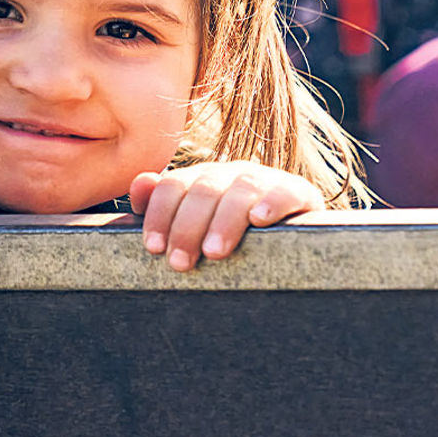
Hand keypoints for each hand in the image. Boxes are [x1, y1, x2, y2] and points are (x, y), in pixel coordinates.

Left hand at [129, 161, 324, 271]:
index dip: (160, 215)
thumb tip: (140, 184)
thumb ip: (163, 206)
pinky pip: (284, 191)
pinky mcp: (297, 192)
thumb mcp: (195, 225)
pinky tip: (260, 220)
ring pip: (240, 190)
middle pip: (204, 190)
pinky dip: (271, 203)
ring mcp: (264, 180)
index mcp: (202, 179)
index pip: (173, 186)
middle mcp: (230, 173)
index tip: (154, 247)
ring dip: (224, 220)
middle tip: (180, 263)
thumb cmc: (232, 238)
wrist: (293, 239)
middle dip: (187, 227)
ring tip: (214, 251)